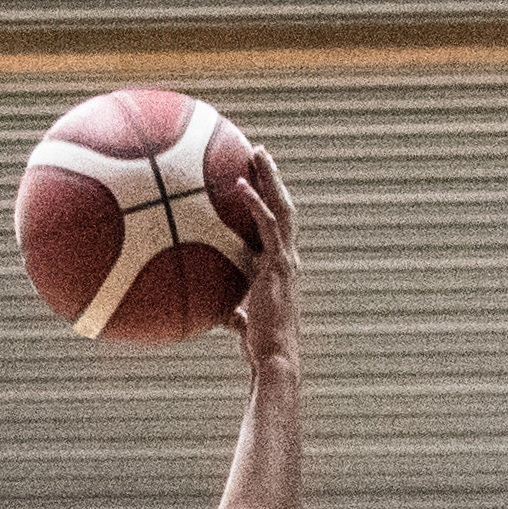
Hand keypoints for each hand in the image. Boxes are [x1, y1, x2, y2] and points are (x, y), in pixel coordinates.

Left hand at [222, 143, 297, 377]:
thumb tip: (221, 316)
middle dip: (273, 179)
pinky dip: (255, 203)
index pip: (275, 227)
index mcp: (279, 267)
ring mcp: (284, 259)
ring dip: (270, 178)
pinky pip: (266, 226)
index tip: (255, 182)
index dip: (268, 203)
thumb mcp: (243, 322)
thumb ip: (234, 314)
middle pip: (283, 207)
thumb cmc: (259, 345)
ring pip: (281, 207)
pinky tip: (240, 187)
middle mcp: (286, 257)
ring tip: (258, 153)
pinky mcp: (276, 264)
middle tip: (260, 154)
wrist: (274, 355)